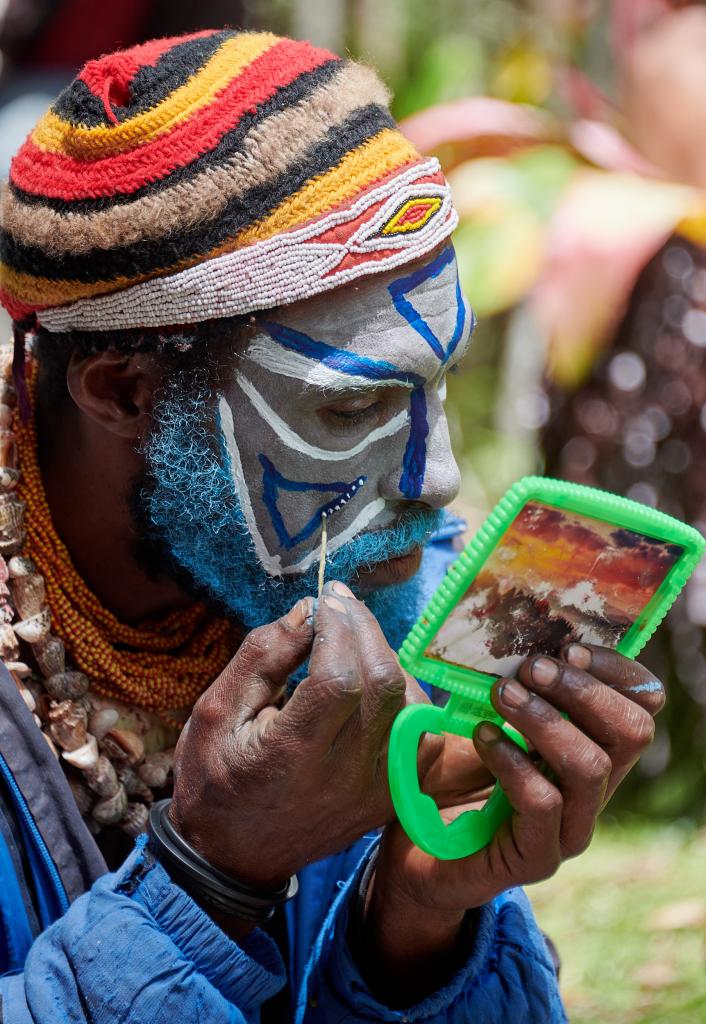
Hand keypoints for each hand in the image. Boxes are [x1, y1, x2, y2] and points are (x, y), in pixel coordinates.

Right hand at [169, 581, 430, 891]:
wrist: (233, 859)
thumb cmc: (214, 780)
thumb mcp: (215, 711)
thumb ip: (262, 657)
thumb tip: (308, 611)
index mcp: (293, 756)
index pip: (340, 679)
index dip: (338, 628)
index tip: (324, 600)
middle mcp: (346, 776)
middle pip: (384, 684)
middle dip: (365, 630)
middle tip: (341, 605)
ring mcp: (376, 791)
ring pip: (412, 705)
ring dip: (387, 660)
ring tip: (353, 641)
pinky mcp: (391, 797)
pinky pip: (420, 736)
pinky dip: (406, 698)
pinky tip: (376, 683)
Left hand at [364, 644, 663, 996]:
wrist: (416, 850)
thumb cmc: (453, 774)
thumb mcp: (486, 714)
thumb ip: (512, 681)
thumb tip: (512, 628)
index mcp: (592, 748)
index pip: (641, 706)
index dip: (619, 671)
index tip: (570, 646)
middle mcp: (593, 790)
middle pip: (632, 734)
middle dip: (584, 691)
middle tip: (531, 668)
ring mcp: (570, 829)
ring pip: (591, 767)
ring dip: (546, 721)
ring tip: (501, 695)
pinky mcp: (537, 858)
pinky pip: (542, 802)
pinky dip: (512, 761)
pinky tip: (481, 738)